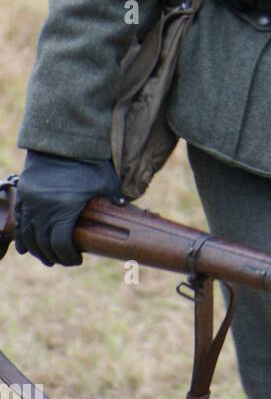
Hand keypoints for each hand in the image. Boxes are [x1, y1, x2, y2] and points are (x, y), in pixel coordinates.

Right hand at [13, 151, 122, 266]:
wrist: (64, 138)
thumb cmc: (89, 159)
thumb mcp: (106, 180)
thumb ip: (113, 198)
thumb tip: (124, 208)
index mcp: (65, 209)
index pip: (61, 244)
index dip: (69, 257)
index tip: (77, 259)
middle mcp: (44, 209)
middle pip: (43, 244)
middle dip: (53, 256)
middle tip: (63, 260)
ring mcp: (31, 201)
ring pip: (28, 236)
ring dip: (36, 250)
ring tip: (47, 257)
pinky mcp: (24, 193)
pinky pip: (19, 221)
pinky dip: (22, 237)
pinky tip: (26, 247)